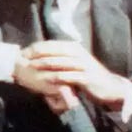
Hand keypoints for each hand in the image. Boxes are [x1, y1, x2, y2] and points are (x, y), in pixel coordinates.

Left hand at [14, 41, 131, 111]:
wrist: (109, 87)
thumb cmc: (88, 76)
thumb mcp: (76, 63)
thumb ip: (62, 58)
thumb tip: (43, 56)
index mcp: (75, 48)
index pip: (52, 44)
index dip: (37, 47)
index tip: (23, 52)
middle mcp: (79, 54)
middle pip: (54, 51)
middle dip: (38, 54)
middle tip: (23, 59)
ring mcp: (83, 65)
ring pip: (60, 62)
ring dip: (45, 64)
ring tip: (31, 67)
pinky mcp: (86, 77)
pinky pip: (68, 76)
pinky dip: (56, 78)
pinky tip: (45, 80)